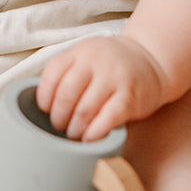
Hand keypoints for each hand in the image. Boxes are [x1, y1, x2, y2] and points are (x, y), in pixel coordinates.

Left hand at [36, 35, 166, 140]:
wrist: (151, 60)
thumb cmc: (111, 66)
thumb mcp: (86, 57)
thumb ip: (66, 73)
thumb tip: (38, 105)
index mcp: (79, 52)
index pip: (52, 74)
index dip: (43, 97)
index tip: (45, 111)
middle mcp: (95, 62)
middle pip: (65, 94)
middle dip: (58, 117)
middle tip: (59, 127)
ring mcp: (114, 78)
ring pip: (84, 110)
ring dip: (74, 129)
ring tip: (73, 135)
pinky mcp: (130, 97)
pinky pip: (107, 119)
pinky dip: (94, 133)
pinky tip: (89, 138)